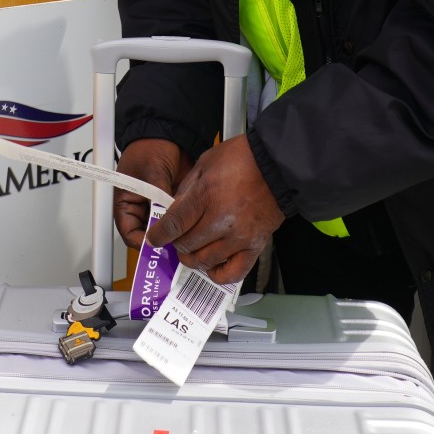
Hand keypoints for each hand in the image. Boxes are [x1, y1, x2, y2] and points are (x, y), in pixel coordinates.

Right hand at [114, 139, 193, 250]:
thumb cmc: (150, 147)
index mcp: (125, 203)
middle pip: (148, 235)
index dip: (142, 243)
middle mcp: (141, 208)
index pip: (130, 233)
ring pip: (164, 229)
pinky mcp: (172, 203)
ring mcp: (157, 206)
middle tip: (174, 246)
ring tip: (184, 237)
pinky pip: (177, 220)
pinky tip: (191, 225)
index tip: (158, 246)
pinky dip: (183, 223)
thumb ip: (158, 198)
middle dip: (161, 241)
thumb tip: (165, 221)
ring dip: (173, 233)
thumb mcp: (152, 174)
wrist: (171, 135)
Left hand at [147, 135, 284, 283]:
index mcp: (206, 195)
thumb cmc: (244, 159)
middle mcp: (222, 219)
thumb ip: (187, 190)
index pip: (173, 225)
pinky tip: (212, 265)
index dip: (159, 235)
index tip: (155, 238)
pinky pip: (232, 273)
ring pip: (204, 261)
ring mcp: (239, 236)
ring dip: (193, 258)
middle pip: (186, 245)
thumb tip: (174, 210)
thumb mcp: (205, 164)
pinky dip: (218, 274)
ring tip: (192, 250)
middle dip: (176, 244)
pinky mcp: (255, 246)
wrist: (278, 165)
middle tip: (177, 238)